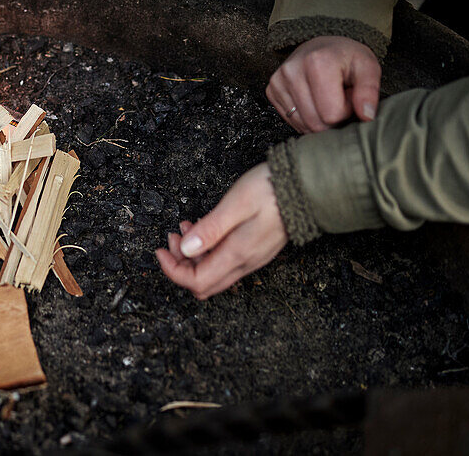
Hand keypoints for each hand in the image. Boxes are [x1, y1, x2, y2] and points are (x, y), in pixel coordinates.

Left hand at [155, 163, 286, 299]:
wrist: (308, 186)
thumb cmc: (272, 190)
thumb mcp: (235, 204)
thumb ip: (210, 229)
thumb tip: (185, 249)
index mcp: (237, 254)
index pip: (197, 282)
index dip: (172, 270)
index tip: (160, 250)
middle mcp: (245, 263)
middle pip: (203, 283)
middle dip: (180, 265)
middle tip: (172, 238)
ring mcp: (252, 258)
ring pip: (213, 272)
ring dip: (193, 255)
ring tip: (185, 228)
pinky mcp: (255, 250)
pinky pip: (225, 261)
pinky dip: (208, 249)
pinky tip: (203, 228)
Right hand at [266, 36, 380, 132]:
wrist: (322, 47)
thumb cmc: (346, 58)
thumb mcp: (368, 67)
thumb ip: (370, 91)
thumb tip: (366, 116)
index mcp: (316, 62)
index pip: (332, 114)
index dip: (347, 110)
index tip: (349, 95)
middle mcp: (292, 71)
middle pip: (316, 123)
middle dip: (333, 118)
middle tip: (339, 98)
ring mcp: (278, 81)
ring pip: (303, 126)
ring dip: (320, 119)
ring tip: (327, 98)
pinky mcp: (271, 90)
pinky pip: (292, 121)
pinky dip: (306, 118)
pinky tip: (313, 101)